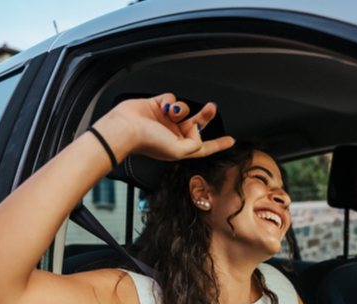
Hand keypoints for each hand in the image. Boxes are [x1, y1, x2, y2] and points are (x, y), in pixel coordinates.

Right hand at [95, 93, 234, 161]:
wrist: (126, 128)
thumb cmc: (147, 142)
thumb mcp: (178, 150)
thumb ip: (195, 144)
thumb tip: (198, 133)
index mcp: (180, 148)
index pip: (204, 147)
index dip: (218, 144)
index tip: (230, 141)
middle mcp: (174, 134)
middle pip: (197, 124)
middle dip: (205, 116)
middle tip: (212, 107)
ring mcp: (166, 121)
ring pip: (185, 109)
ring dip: (182, 109)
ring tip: (172, 113)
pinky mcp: (158, 106)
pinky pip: (172, 99)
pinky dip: (169, 102)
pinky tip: (163, 107)